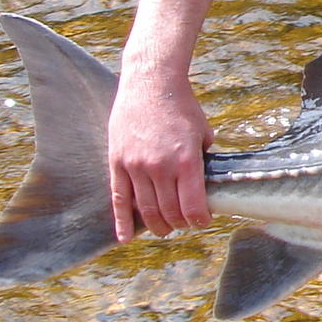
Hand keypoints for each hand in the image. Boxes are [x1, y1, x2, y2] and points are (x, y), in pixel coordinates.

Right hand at [107, 66, 214, 240]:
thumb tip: (204, 184)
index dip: (199, 220)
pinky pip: (118, 199)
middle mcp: (160, 167)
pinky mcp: (117, 163)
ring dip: (157, 225)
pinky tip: (126, 238)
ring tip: (165, 229)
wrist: (150, 84)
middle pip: (169, 212)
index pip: (192, 206)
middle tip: (185, 225)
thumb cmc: (181, 107)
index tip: (202, 222)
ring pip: (145, 210)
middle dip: (180, 224)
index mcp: (186, 161)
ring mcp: (135, 166)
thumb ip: (202, 160)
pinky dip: (122, 222)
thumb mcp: (203, 133)